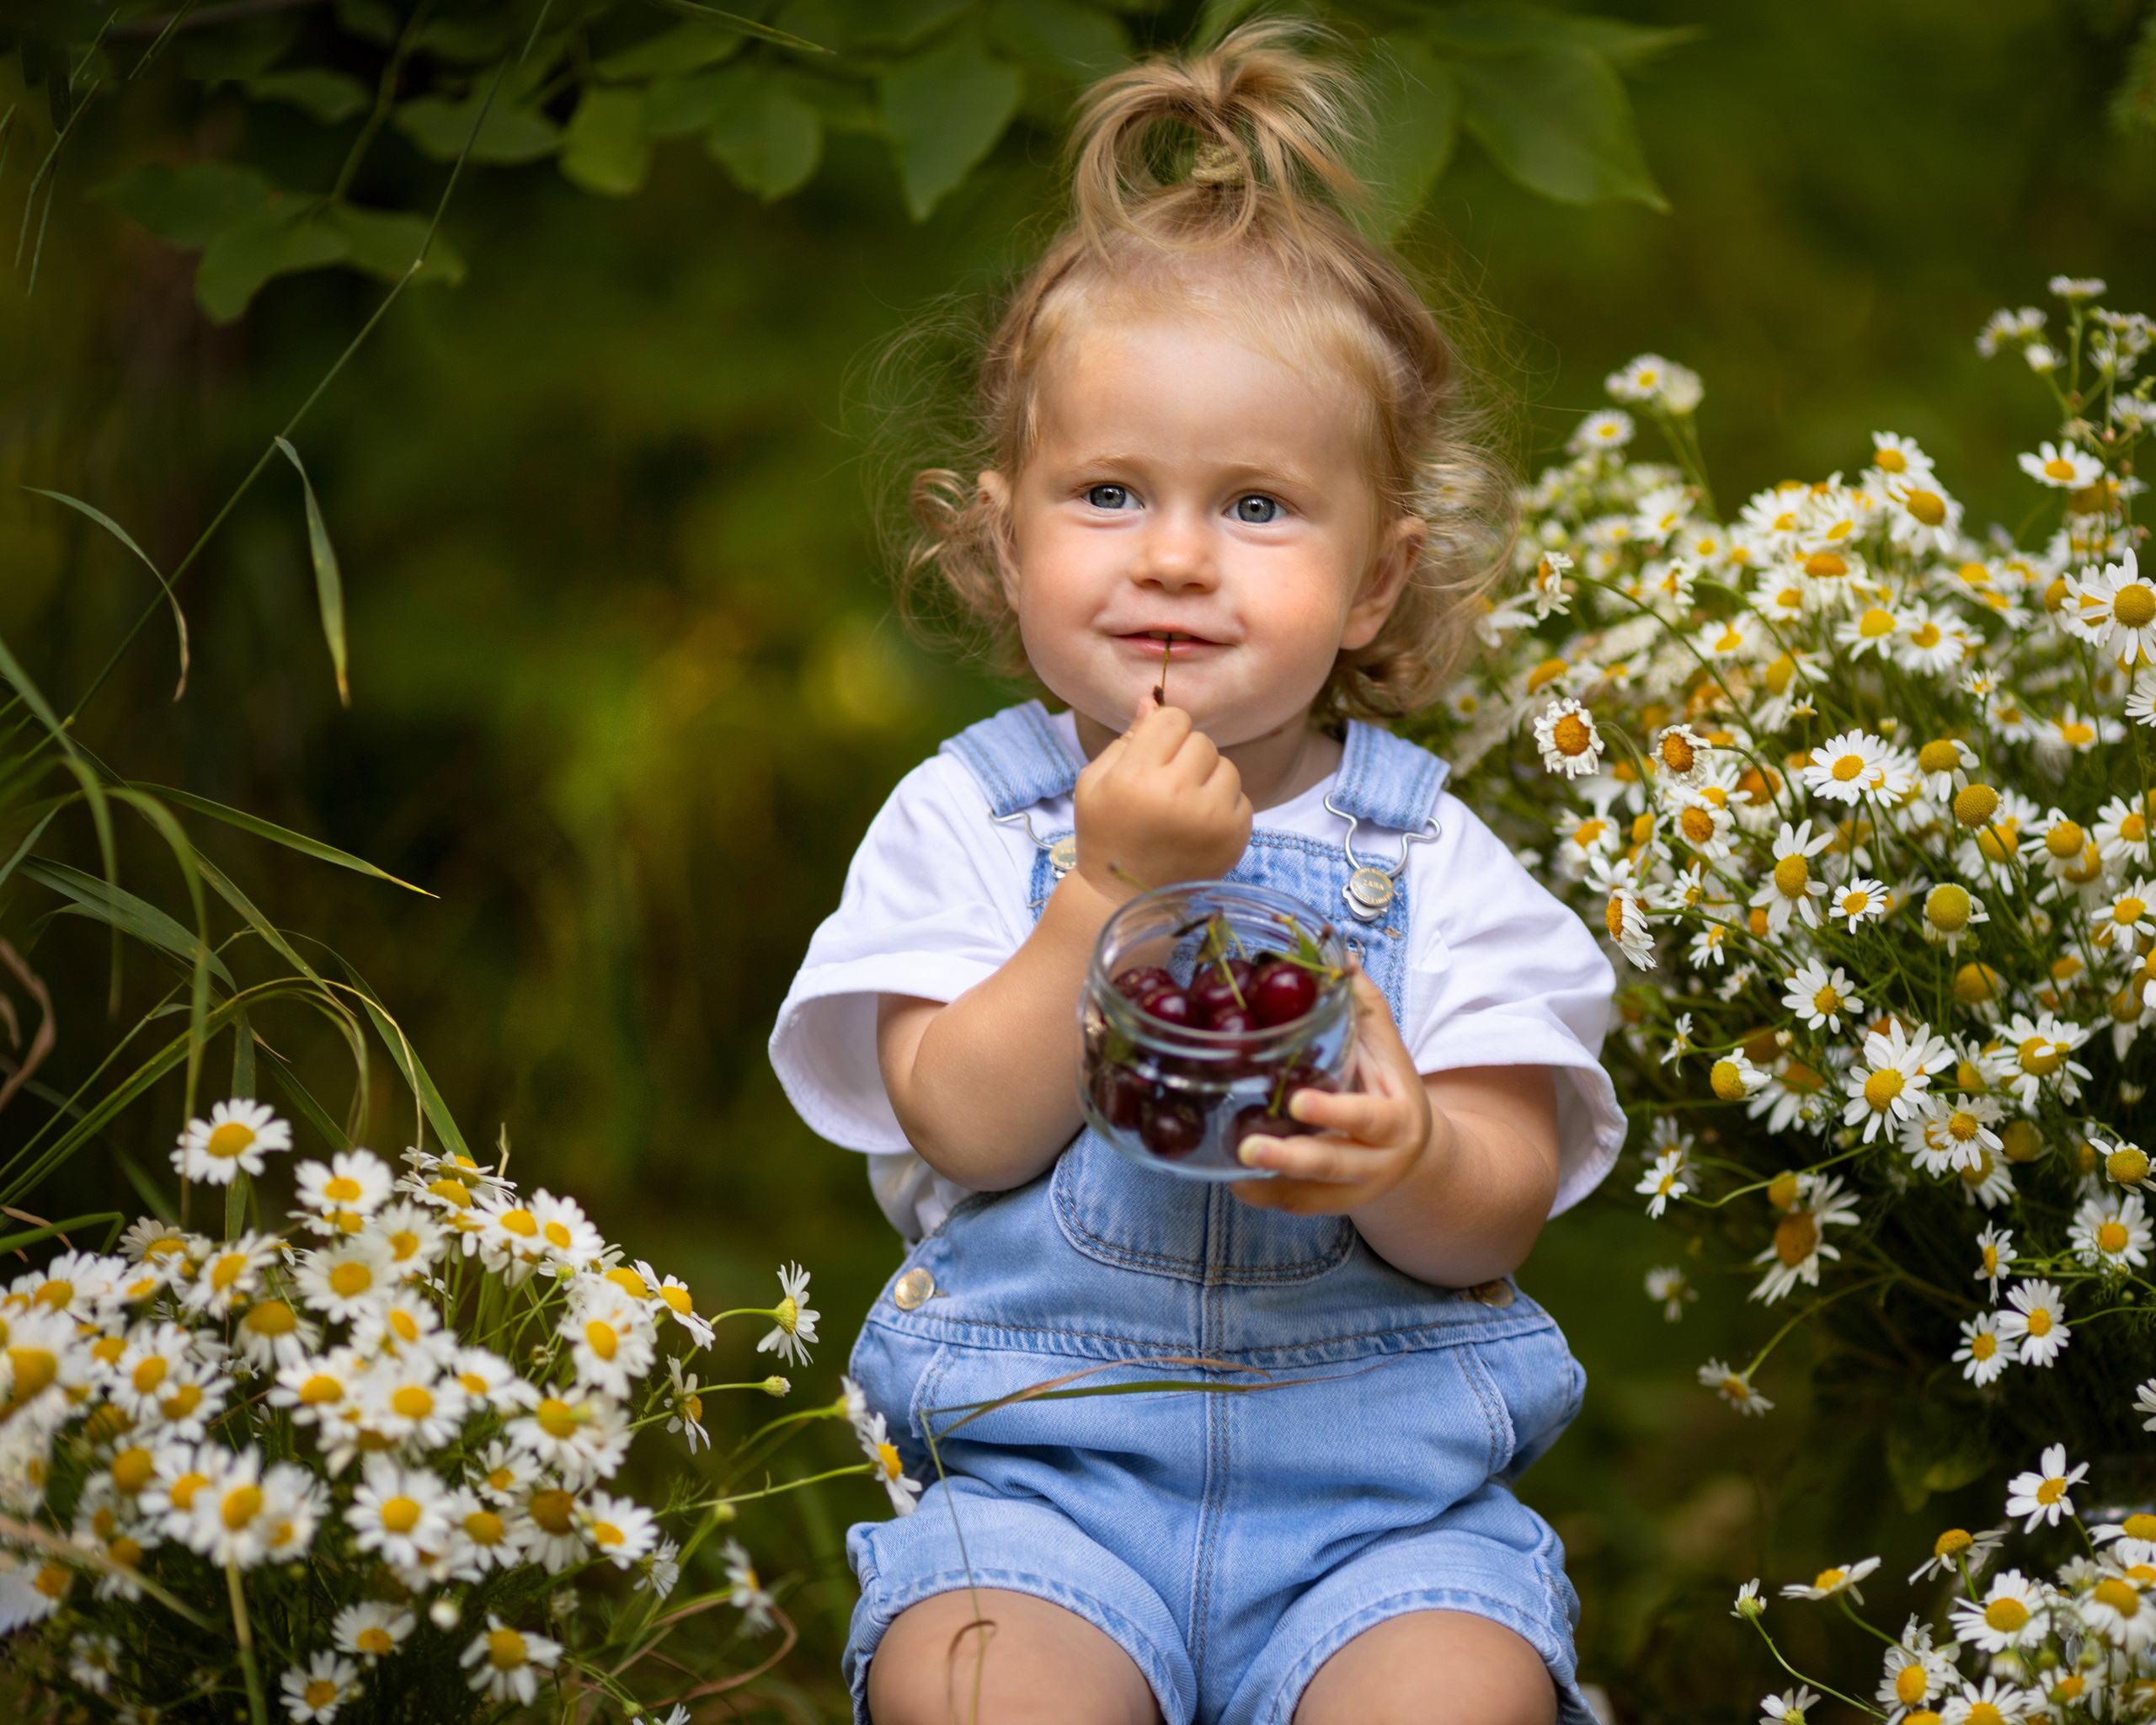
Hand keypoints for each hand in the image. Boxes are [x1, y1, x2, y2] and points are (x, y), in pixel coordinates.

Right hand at [1073, 698, 1252, 898]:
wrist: (1124, 898)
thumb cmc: (1105, 833)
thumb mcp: (1096, 781)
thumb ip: (1127, 737)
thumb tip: (1153, 698)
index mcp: (1138, 776)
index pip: (1174, 719)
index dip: (1163, 733)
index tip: (1151, 756)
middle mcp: (1179, 795)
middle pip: (1202, 741)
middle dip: (1185, 756)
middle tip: (1165, 787)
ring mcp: (1212, 818)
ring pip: (1226, 766)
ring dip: (1208, 778)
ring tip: (1183, 806)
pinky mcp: (1235, 836)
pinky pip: (1241, 796)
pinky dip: (1223, 805)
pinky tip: (1198, 825)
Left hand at [1231, 963, 1439, 1215]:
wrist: (1416, 1154)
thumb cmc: (1391, 1090)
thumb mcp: (1389, 1051)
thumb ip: (1365, 1007)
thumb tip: (1340, 955)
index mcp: (1396, 1120)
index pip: (1367, 1118)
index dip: (1334, 1112)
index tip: (1297, 1101)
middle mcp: (1377, 1161)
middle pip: (1333, 1164)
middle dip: (1290, 1157)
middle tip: (1248, 1147)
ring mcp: (1354, 1189)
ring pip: (1311, 1195)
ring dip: (1271, 1182)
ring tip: (1233, 1163)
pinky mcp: (1331, 1205)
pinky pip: (1297, 1207)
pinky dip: (1266, 1197)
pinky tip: (1236, 1182)